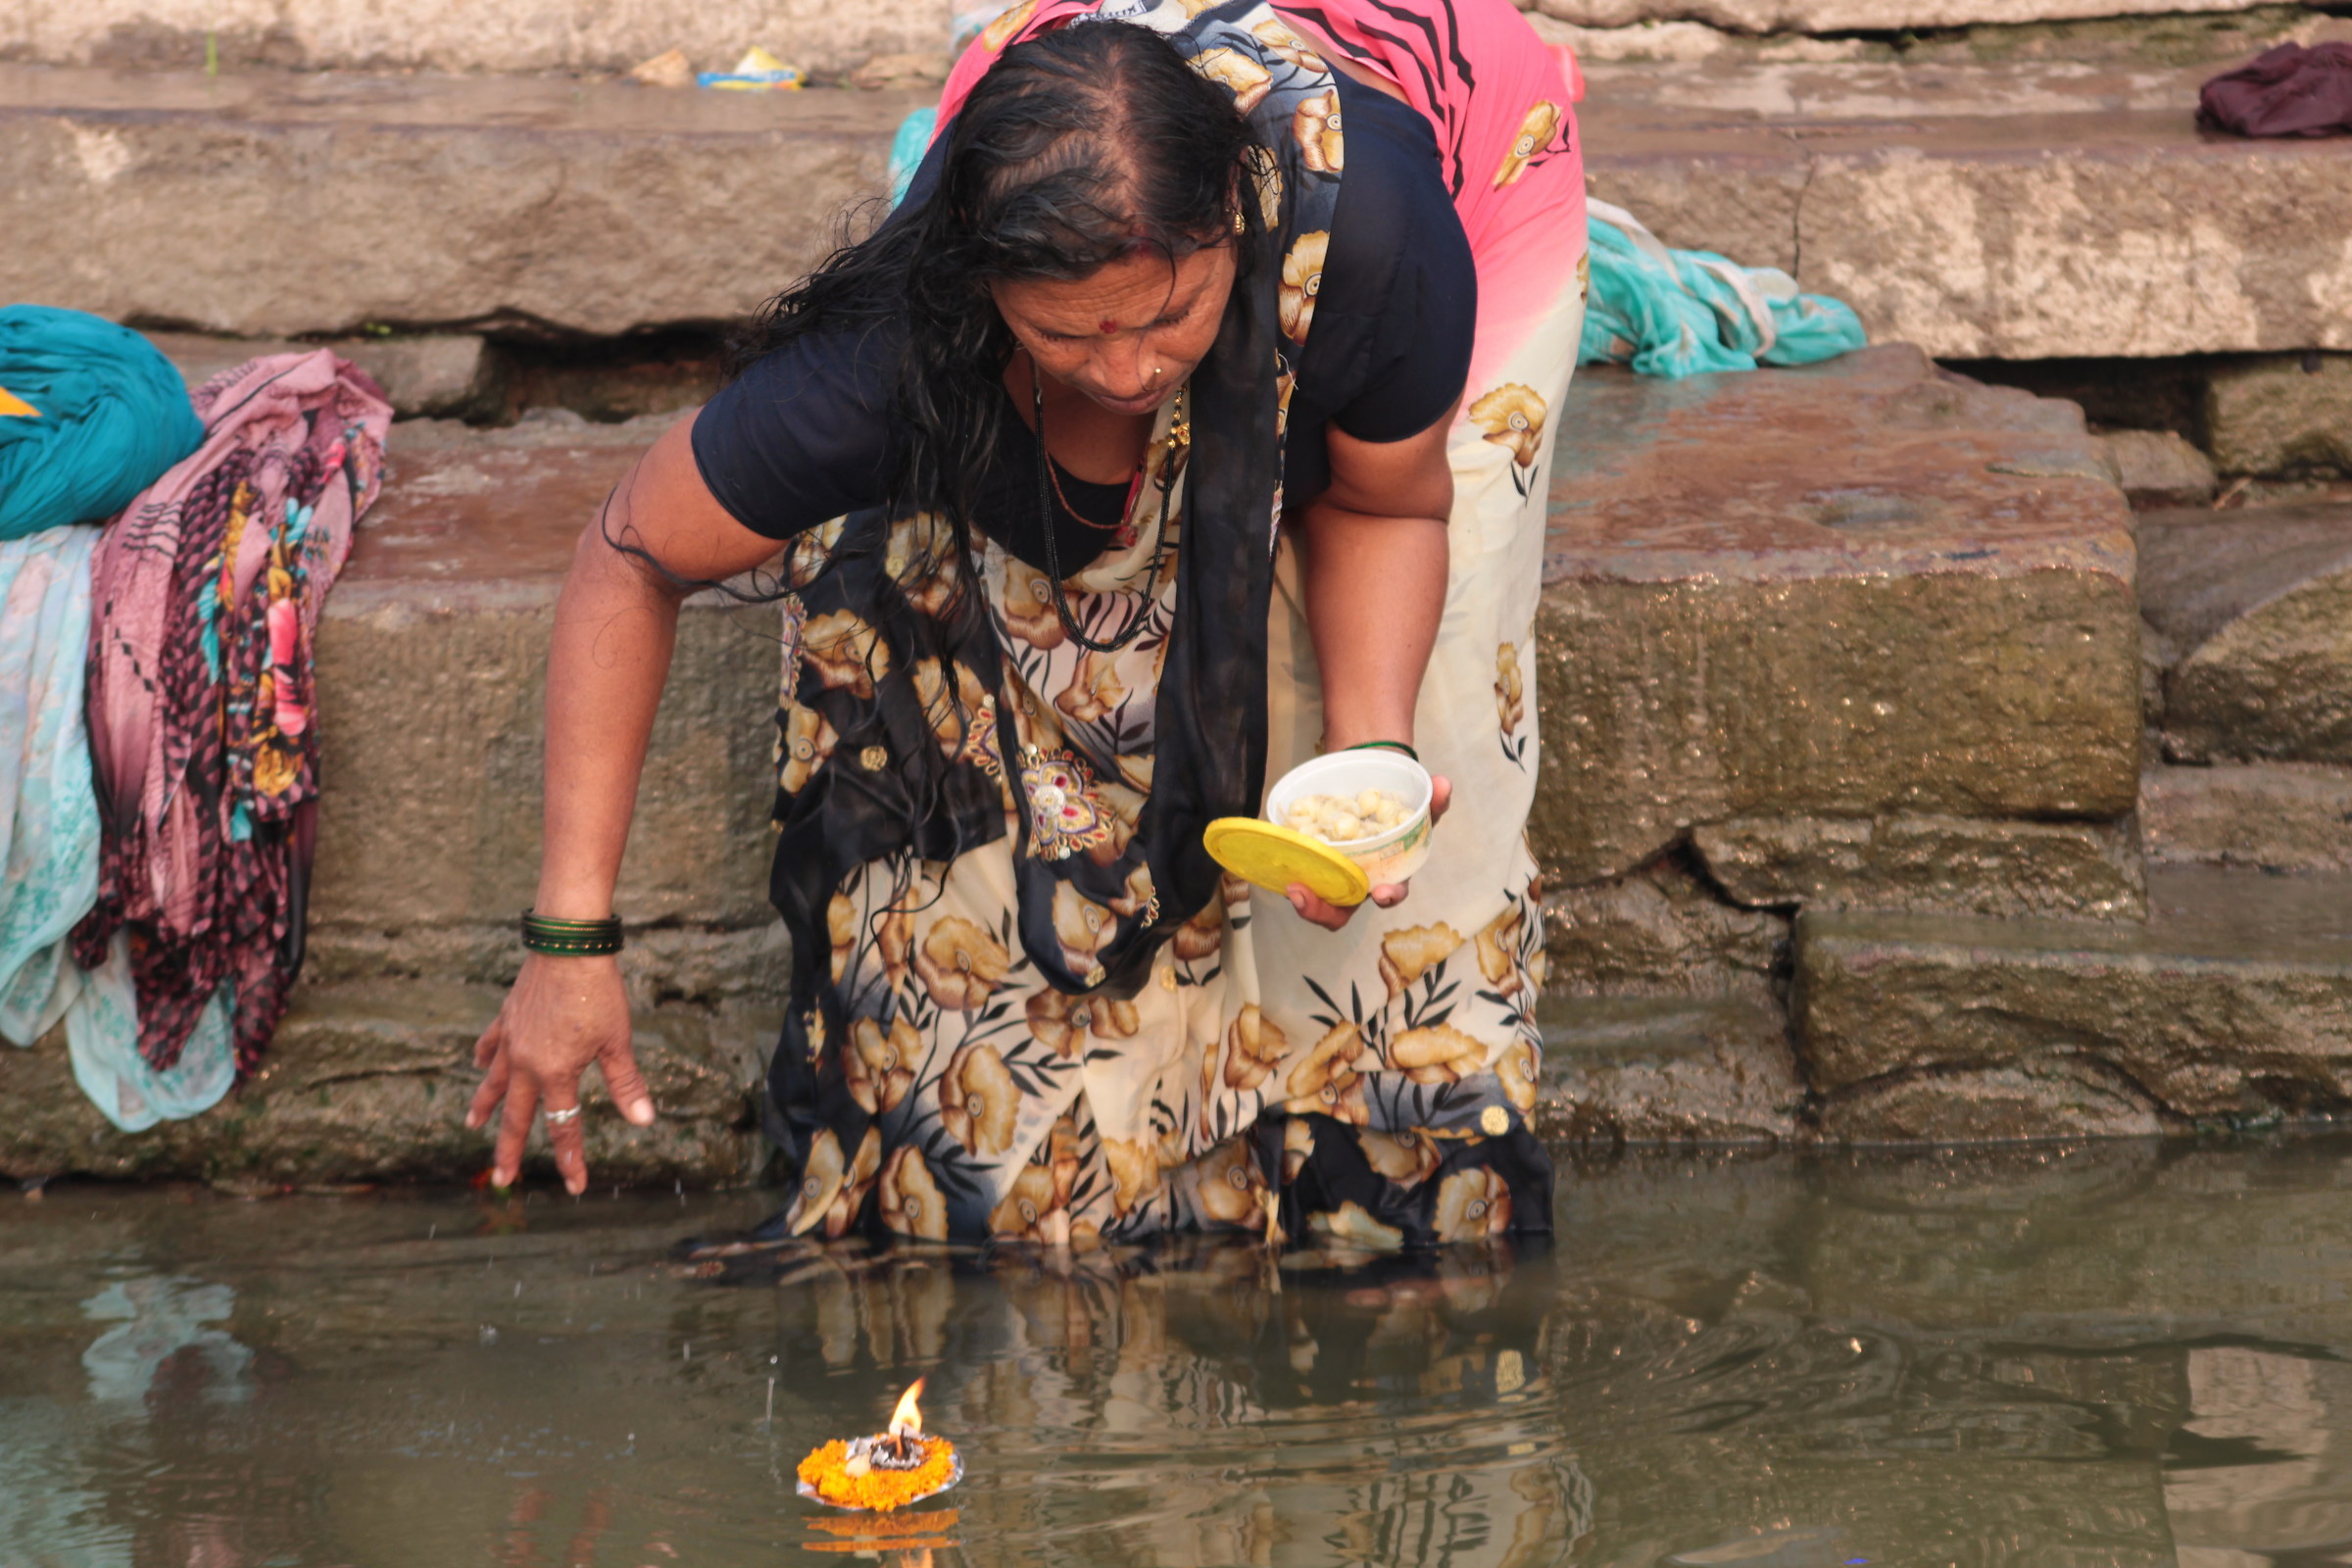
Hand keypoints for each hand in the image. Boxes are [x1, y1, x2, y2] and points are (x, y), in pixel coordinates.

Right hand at [465, 952, 654, 1193]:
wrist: (568, 946)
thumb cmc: (598, 993)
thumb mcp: (617, 1042)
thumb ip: (626, 1084)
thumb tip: (643, 1121)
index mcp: (556, 1073)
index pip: (563, 1126)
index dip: (570, 1158)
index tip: (575, 1186)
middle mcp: (527, 1064)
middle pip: (517, 1116)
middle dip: (510, 1150)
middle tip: (501, 1178)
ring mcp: (512, 1041)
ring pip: (493, 1083)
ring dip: (483, 1107)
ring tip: (471, 1127)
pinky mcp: (507, 1018)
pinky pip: (490, 1044)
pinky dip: (484, 1057)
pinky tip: (478, 1064)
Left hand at [1285, 775, 1450, 930]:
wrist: (1366, 788)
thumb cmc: (1395, 808)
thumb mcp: (1418, 806)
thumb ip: (1433, 801)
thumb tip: (1443, 784)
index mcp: (1388, 874)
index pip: (1390, 894)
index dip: (1388, 897)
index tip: (1383, 892)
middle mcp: (1357, 881)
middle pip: (1339, 910)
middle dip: (1322, 911)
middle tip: (1306, 896)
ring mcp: (1331, 873)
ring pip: (1315, 898)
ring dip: (1303, 900)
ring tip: (1292, 886)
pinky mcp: (1310, 860)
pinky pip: (1298, 871)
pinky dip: (1289, 868)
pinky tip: (1281, 858)